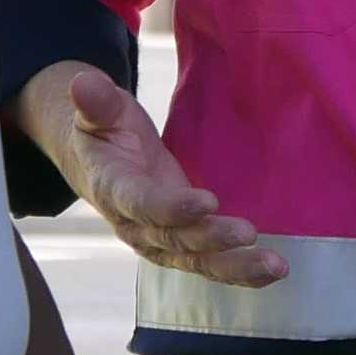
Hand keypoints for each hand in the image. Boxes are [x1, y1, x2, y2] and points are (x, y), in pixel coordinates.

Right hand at [33, 66, 283, 287]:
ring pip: (197, 260)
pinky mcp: (181, 247)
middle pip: (174, 238)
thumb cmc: (104, 132)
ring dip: (235, 265)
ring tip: (273, 264)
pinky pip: (210, 264)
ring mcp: (159, 242)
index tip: (207, 201)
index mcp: (114, 189)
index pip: (142, 203)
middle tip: (248, 233)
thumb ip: (95, 102)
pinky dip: (241, 271)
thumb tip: (82, 83)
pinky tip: (271, 271)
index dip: (172, 207)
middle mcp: (135, 225)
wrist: (99, 165)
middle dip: (211, 238)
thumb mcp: (98, 112)